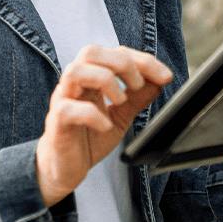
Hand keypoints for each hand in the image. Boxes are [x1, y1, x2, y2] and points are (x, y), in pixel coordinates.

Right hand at [36, 45, 172, 206]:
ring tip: (120, 101)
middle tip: (139, 85)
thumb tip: (159, 81)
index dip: (142, 60)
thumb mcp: (121, 116)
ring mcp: (63, 101)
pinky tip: (106, 126)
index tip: (165, 76)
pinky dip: (91, 114)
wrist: (66, 169)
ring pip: (75, 71)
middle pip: (91, 52)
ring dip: (105, 80)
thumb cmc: (90, 138)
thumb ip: (138, 98)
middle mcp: (75, 84)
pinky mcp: (57, 123)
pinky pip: (67, 108)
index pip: (114, 53)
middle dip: (122, 64)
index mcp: (91, 78)